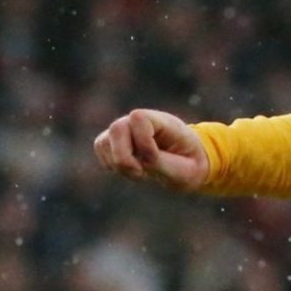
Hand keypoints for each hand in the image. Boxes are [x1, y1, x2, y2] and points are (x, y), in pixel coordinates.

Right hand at [93, 108, 210, 191]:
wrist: (187, 164)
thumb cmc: (189, 166)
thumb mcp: (185, 171)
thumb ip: (161, 163)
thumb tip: (139, 160)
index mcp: (163, 122)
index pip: (138, 118)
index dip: (143, 142)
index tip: (154, 160)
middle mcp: (139, 121)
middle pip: (116, 128)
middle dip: (124, 157)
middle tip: (140, 172)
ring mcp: (125, 129)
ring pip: (103, 142)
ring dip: (118, 163)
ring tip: (139, 171)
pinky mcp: (113, 140)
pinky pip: (100, 148)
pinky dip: (111, 164)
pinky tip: (130, 168)